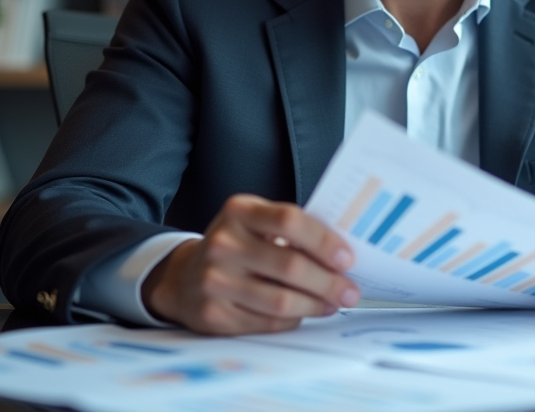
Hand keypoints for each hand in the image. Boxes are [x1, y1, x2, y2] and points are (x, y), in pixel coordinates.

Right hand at [142, 194, 358, 334]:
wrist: (184, 276)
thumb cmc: (237, 245)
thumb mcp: (256, 222)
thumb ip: (292, 230)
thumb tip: (342, 254)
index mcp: (239, 211)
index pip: (289, 220)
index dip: (324, 241)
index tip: (348, 258)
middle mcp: (223, 243)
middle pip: (290, 266)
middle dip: (329, 282)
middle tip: (350, 291)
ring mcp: (214, 280)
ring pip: (281, 300)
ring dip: (315, 305)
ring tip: (333, 304)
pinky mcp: (213, 314)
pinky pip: (267, 322)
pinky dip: (292, 319)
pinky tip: (304, 312)